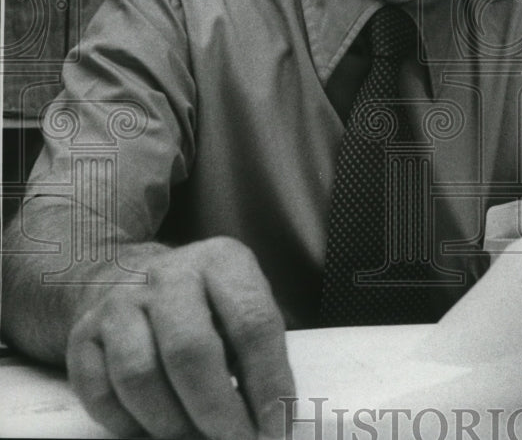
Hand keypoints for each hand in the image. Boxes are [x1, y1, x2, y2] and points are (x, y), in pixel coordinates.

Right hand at [66, 237, 294, 438]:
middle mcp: (169, 274)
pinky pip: (101, 394)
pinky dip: (129, 423)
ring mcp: (120, 302)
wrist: (128, 278)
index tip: (276, 426)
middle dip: (217, 409)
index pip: (252, 324)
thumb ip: (259, 353)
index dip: (268, 382)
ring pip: (139, 375)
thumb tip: (272, 418)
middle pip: (190, 350)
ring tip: (195, 435)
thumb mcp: (241, 307)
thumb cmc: (204, 305)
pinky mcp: (82, 334)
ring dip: (171, 422)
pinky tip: (153, 425)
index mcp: (222, 261)